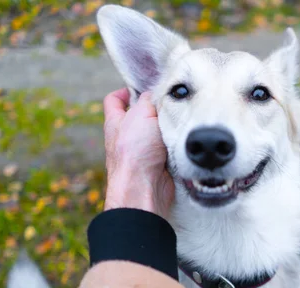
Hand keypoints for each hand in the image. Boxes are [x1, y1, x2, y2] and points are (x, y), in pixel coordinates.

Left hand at [102, 88, 174, 219]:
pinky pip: (169, 148)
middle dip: (156, 108)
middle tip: (172, 102)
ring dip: (169, 126)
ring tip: (182, 118)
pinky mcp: (158, 165)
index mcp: (116, 122)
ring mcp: (142, 152)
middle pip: (140, 116)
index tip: (142, 87)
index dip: (126, 91)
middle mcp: (126, 137)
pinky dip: (177, 143)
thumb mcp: (142, 114)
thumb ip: (149, 100)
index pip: (114, 101)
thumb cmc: (136, 150)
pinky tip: (186, 137)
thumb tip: (157, 94)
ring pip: (157, 132)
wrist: (143, 187)